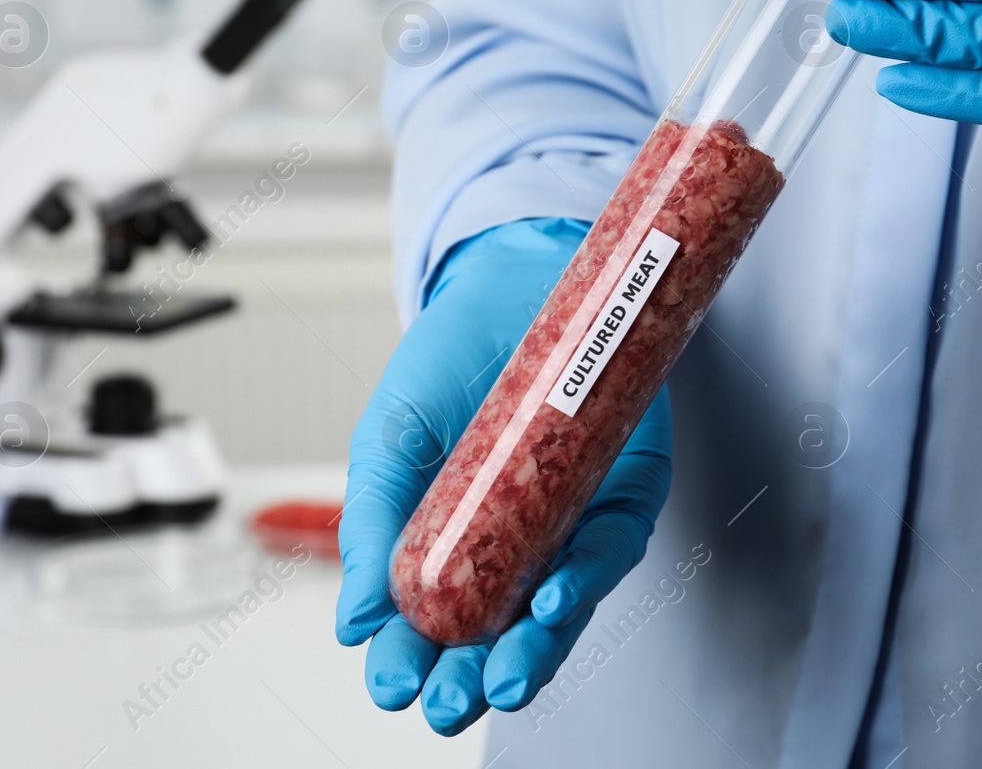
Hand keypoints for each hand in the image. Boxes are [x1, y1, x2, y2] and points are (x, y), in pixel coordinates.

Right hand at [335, 217, 671, 733]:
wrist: (510, 278)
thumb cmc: (447, 360)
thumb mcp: (389, 442)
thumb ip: (373, 527)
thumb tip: (356, 622)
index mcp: (450, 538)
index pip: (435, 622)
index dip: (413, 660)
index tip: (392, 682)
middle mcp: (516, 541)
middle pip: (499, 633)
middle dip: (472, 677)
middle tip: (444, 702)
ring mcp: (571, 521)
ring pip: (558, 609)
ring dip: (530, 652)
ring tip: (496, 679)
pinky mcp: (626, 491)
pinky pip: (612, 549)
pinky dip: (584, 581)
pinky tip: (549, 601)